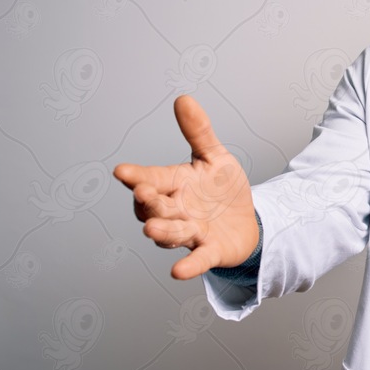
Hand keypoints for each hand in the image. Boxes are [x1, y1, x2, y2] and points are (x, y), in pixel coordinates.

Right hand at [114, 95, 258, 279]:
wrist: (247, 221)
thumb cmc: (222, 190)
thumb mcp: (215, 157)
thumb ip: (199, 132)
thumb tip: (183, 98)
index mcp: (174, 185)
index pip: (151, 179)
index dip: (137, 177)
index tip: (122, 171)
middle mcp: (176, 210)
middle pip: (156, 207)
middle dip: (149, 202)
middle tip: (143, 194)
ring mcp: (191, 232)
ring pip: (172, 233)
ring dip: (162, 231)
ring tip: (151, 228)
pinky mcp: (210, 251)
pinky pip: (198, 259)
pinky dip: (189, 264)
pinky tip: (178, 271)